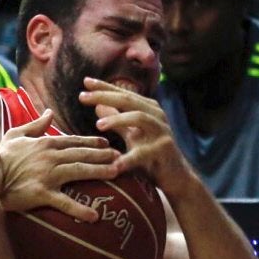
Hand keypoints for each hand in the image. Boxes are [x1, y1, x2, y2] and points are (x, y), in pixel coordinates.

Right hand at [0, 110, 119, 221]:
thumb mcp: (14, 135)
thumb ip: (35, 124)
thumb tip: (49, 112)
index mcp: (44, 143)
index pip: (73, 141)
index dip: (92, 143)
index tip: (107, 144)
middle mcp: (49, 156)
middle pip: (82, 154)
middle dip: (103, 155)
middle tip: (120, 157)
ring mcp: (46, 175)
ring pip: (79, 171)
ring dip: (99, 172)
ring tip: (116, 173)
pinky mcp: (41, 194)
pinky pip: (64, 203)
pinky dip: (79, 210)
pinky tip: (94, 216)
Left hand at [80, 78, 192, 194]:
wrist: (175, 177)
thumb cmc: (150, 155)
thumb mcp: (131, 135)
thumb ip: (116, 120)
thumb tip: (97, 105)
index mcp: (146, 109)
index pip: (123, 93)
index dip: (104, 87)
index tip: (85, 81)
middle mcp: (155, 115)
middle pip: (129, 100)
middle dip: (105, 96)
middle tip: (83, 96)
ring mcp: (161, 131)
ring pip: (139, 118)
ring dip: (118, 120)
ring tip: (98, 126)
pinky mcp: (164, 150)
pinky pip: (144, 153)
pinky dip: (128, 159)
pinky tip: (115, 165)